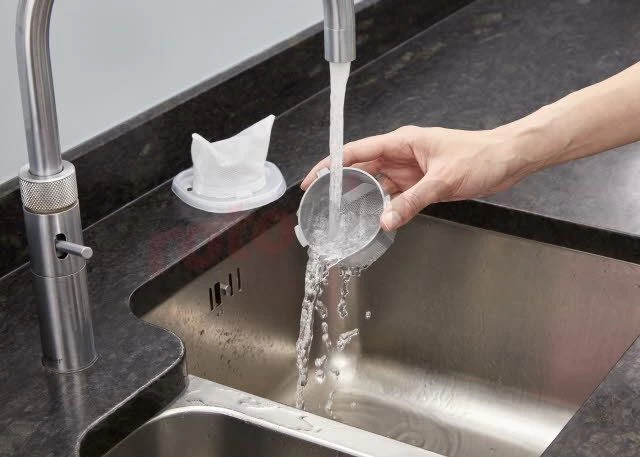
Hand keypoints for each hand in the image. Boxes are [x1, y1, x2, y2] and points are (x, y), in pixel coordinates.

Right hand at [301, 126, 539, 230]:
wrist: (508, 159)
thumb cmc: (481, 157)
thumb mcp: (443, 181)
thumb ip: (411, 202)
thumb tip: (384, 220)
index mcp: (402, 142)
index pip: (356, 151)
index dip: (331, 164)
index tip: (314, 180)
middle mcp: (402, 155)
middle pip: (362, 168)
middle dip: (341, 185)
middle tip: (323, 205)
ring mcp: (410, 170)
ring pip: (377, 185)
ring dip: (362, 199)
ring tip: (344, 216)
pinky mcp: (420, 183)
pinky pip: (394, 196)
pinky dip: (384, 207)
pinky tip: (375, 219)